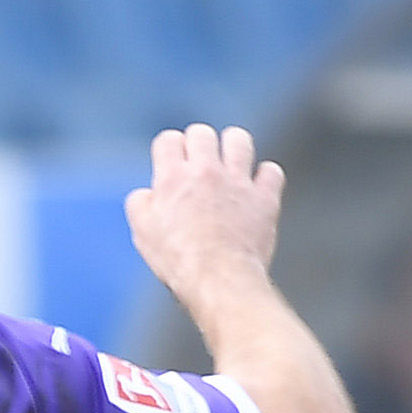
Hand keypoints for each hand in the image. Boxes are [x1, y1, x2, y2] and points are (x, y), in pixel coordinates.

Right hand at [125, 124, 285, 307]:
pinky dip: (264, 177)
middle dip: (198, 144)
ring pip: (239, 140)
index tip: (171, 164)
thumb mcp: (142, 233)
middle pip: (202, 133)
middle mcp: (206, 171)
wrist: (218, 278)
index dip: (168, 150)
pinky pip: (271, 171)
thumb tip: (148, 193)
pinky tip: (255, 189)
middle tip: (198, 165)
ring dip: (232, 147)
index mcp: (172, 177)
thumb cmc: (177, 260)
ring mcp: (238, 182)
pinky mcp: (264, 198)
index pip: (168, 140)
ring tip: (229, 164)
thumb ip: (141, 203)